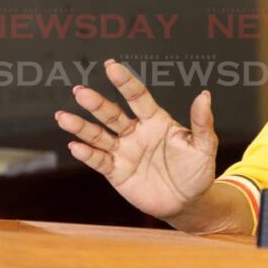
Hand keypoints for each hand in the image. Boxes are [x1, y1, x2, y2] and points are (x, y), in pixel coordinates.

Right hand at [54, 59, 217, 219]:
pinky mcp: (117, 172)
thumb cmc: (197, 170)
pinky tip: (75, 145)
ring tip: (63, 117)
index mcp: (157, 121)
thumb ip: (201, 122)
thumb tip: (204, 95)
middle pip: (113, 114)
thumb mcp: (204, 146)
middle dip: (96, 104)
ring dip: (82, 127)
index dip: (125, 81)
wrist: (187, 202)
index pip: (138, 97)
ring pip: (99, 136)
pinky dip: (87, 154)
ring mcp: (125, 152)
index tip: (111, 65)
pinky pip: (100, 161)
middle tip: (79, 91)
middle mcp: (137, 132)